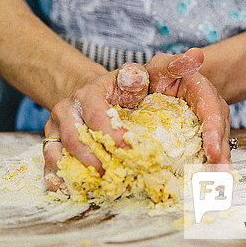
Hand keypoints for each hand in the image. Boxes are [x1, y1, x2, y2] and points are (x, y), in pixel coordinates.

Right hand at [43, 48, 230, 189]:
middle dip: (93, 159)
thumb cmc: (128, 87)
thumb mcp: (149, 72)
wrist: (98, 93)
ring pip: (56, 152)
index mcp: (91, 93)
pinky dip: (56, 179)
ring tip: (96, 185)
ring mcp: (57, 128)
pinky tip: (68, 190)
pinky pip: (49, 164)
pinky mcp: (53, 144)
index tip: (131, 149)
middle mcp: (69, 110)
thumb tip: (196, 56)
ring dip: (74, 172)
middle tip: (114, 175)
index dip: (112, 135)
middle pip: (74, 138)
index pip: (97, 114)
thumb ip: (172, 66)